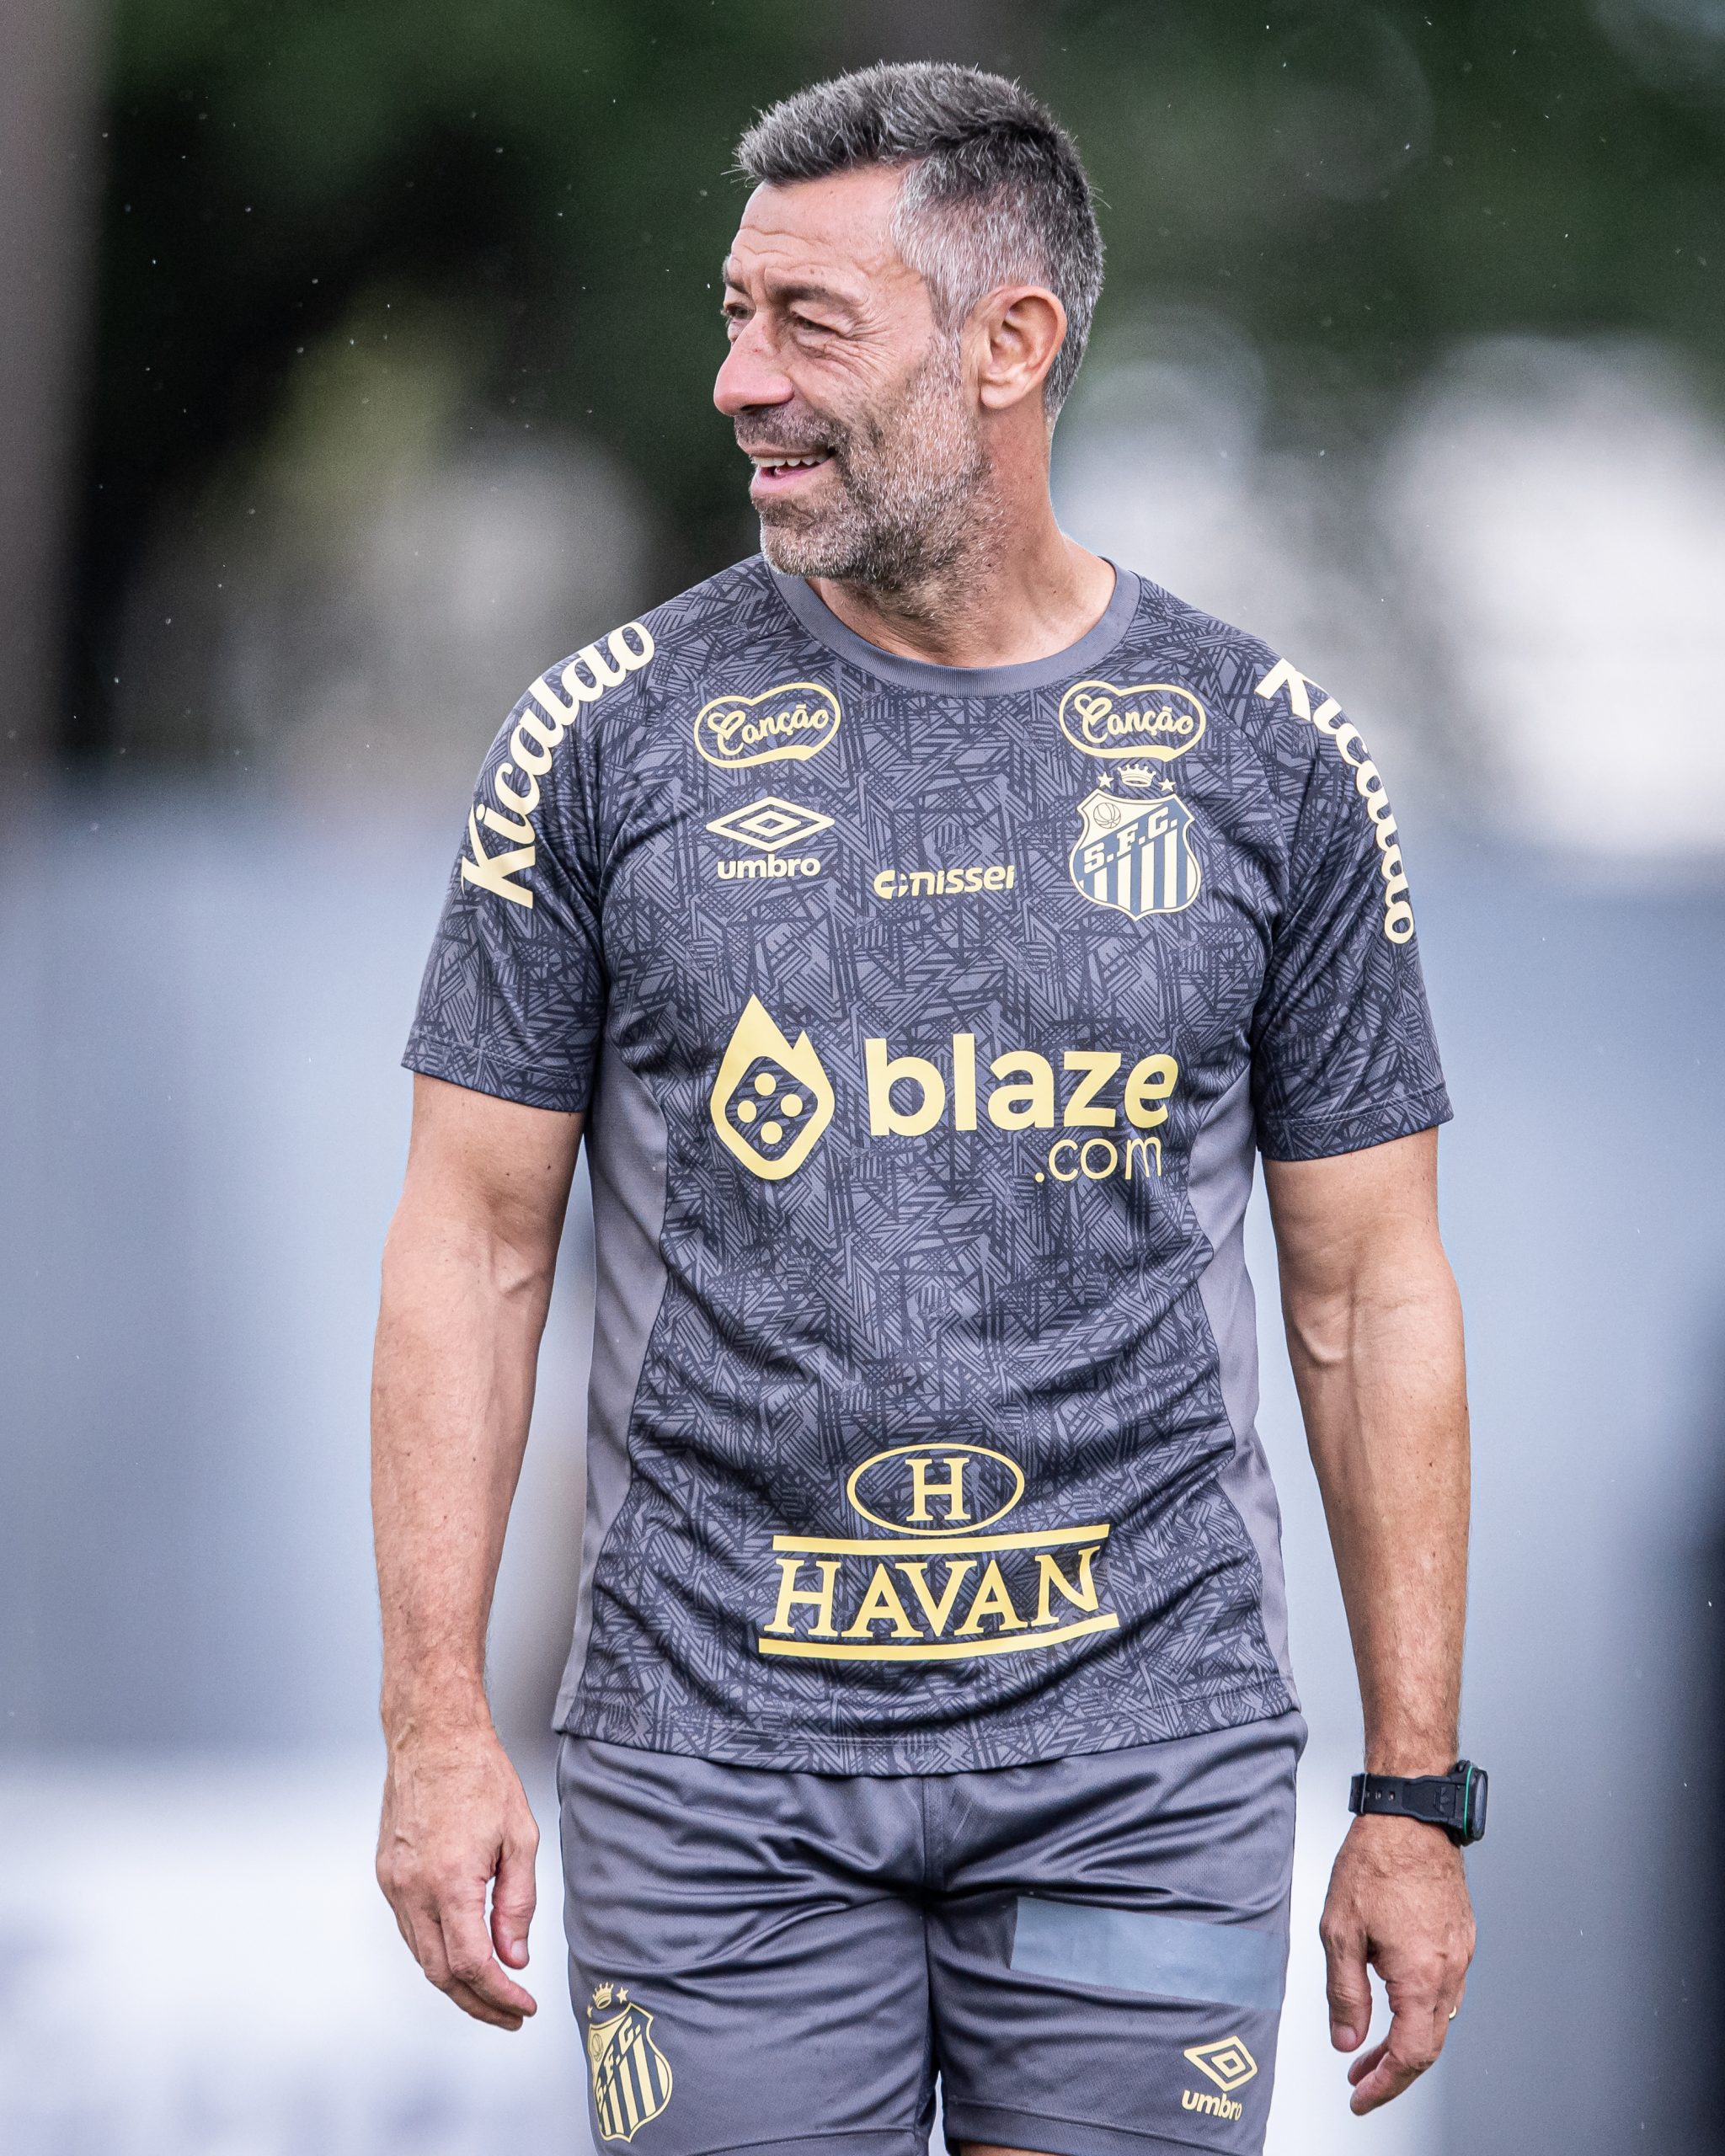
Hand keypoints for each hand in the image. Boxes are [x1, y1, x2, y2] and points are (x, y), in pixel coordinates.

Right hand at [375, 1720, 540, 2028]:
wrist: (433, 1736)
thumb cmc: (479, 1775)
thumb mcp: (519, 1837)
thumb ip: (517, 1903)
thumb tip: (513, 1956)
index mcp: (450, 1881)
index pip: (473, 1965)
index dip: (500, 1997)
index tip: (523, 2006)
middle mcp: (413, 1889)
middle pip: (441, 1974)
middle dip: (477, 2003)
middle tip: (510, 2013)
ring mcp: (394, 1884)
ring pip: (421, 1956)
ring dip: (455, 1981)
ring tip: (491, 1989)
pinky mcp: (386, 1874)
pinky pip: (409, 1929)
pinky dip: (436, 1950)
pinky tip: (460, 1950)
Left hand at [1319, 1813, 1474, 2113]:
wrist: (1409, 1816)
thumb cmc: (1375, 1861)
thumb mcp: (1340, 1931)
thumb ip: (1344, 1993)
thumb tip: (1347, 2040)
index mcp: (1421, 1975)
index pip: (1410, 2054)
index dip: (1385, 2084)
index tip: (1361, 2095)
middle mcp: (1450, 1970)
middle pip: (1428, 2044)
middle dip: (1393, 2070)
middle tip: (1361, 2078)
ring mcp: (1460, 1953)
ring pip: (1439, 2018)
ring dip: (1407, 2038)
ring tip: (1371, 2044)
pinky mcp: (1460, 1936)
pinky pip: (1445, 1988)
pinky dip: (1420, 2008)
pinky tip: (1396, 2001)